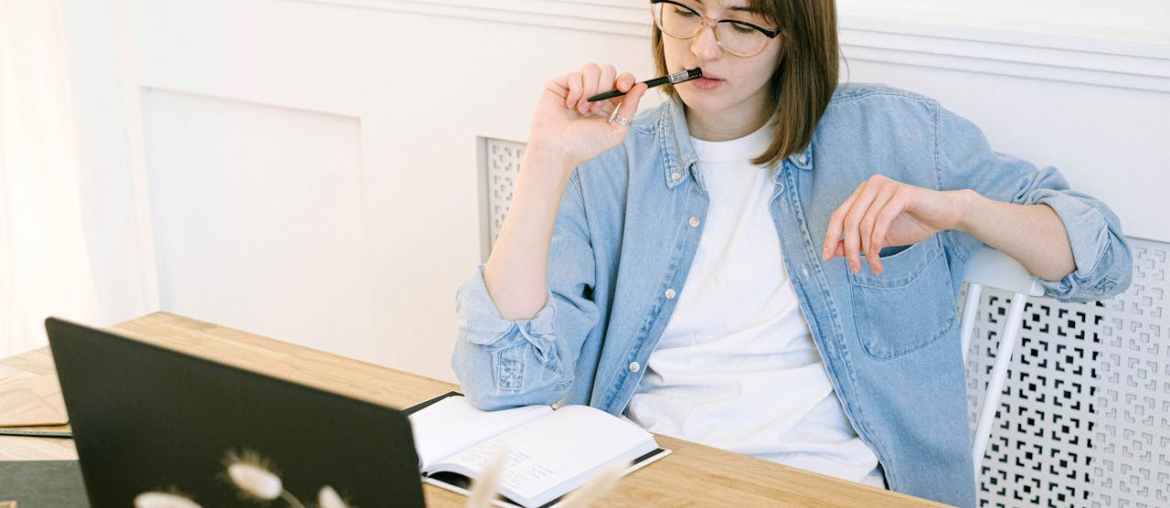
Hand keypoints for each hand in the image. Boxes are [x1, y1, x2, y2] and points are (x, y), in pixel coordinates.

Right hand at [528, 63, 648, 168]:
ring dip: (590, 90)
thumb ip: (630, 108)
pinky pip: (575, 75)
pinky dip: (575, 91)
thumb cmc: (584, 145)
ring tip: (582, 109)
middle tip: (596, 107)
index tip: (623, 87)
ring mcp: (576, 87)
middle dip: (604, 87)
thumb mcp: (615, 130)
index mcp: (608, 103)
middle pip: (608, 69)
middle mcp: (592, 92)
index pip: (622, 80)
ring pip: (592, 68)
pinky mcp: (560, 84)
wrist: (557, 149)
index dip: (626, 79)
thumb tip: (642, 86)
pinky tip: (569, 105)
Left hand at [822, 174, 970, 274]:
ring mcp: (885, 187)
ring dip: (867, 251)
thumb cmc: (913, 222)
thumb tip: (833, 251)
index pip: (838, 215)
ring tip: (875, 266)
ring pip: (864, 224)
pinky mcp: (901, 193)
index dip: (830, 237)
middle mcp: (871, 185)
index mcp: (862, 192)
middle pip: (848, 221)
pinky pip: (881, 222)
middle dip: (849, 249)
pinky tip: (880, 257)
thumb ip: (856, 241)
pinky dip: (877, 243)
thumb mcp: (879, 236)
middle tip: (854, 269)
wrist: (946, 214)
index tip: (827, 258)